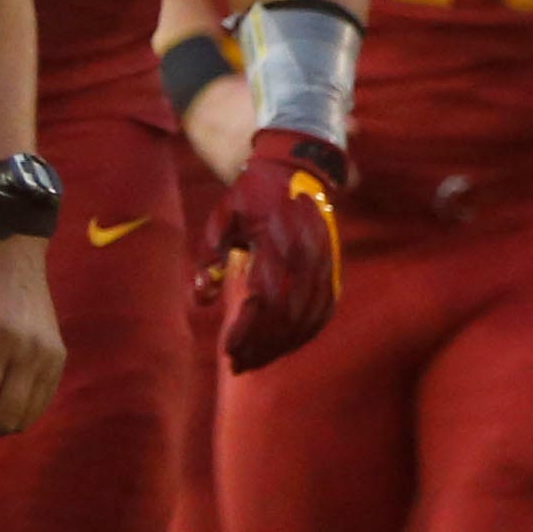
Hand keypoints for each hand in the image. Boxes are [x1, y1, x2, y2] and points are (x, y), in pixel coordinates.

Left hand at [213, 126, 348, 372]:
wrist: (298, 168)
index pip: (265, 301)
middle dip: (262, 346)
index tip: (227, 350)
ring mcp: (324, 264)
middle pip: (287, 317)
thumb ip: (209, 257)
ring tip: (256, 360)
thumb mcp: (222, 218)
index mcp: (278, 245)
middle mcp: (307, 258)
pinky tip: (286, 345)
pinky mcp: (332, 268)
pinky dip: (306, 333)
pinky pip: (324, 310)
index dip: (247, 331)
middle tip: (237, 364)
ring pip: (307, 318)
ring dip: (282, 345)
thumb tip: (200, 300)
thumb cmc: (252, 194)